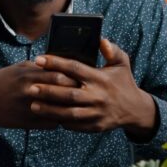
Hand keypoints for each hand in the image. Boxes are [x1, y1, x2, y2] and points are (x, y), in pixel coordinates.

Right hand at [0, 61, 80, 135]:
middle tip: (86, 94)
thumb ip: (38, 67)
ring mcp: (29, 107)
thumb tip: (59, 64)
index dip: (74, 77)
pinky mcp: (27, 122)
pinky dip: (58, 121)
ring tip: (77, 107)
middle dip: (76, 93)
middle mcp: (31, 89)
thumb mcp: (18, 69)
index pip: (61, 74)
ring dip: (70, 109)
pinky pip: (51, 124)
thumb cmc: (1, 81)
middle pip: (63, 92)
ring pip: (60, 110)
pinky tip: (61, 119)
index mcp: (30, 74)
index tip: (83, 78)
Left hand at [29, 39, 156, 137]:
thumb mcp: (122, 64)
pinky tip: (47, 117)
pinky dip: (60, 121)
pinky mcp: (95, 126)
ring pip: (69, 113)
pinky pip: (74, 125)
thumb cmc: (123, 82)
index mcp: (100, 78)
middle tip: (30, 87)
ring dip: (50, 109)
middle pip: (69, 94)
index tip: (39, 59)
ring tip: (33, 105)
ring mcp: (96, 113)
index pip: (75, 68)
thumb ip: (112, 50)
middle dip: (48, 90)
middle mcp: (98, 96)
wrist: (135, 110)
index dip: (56, 63)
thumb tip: (101, 40)